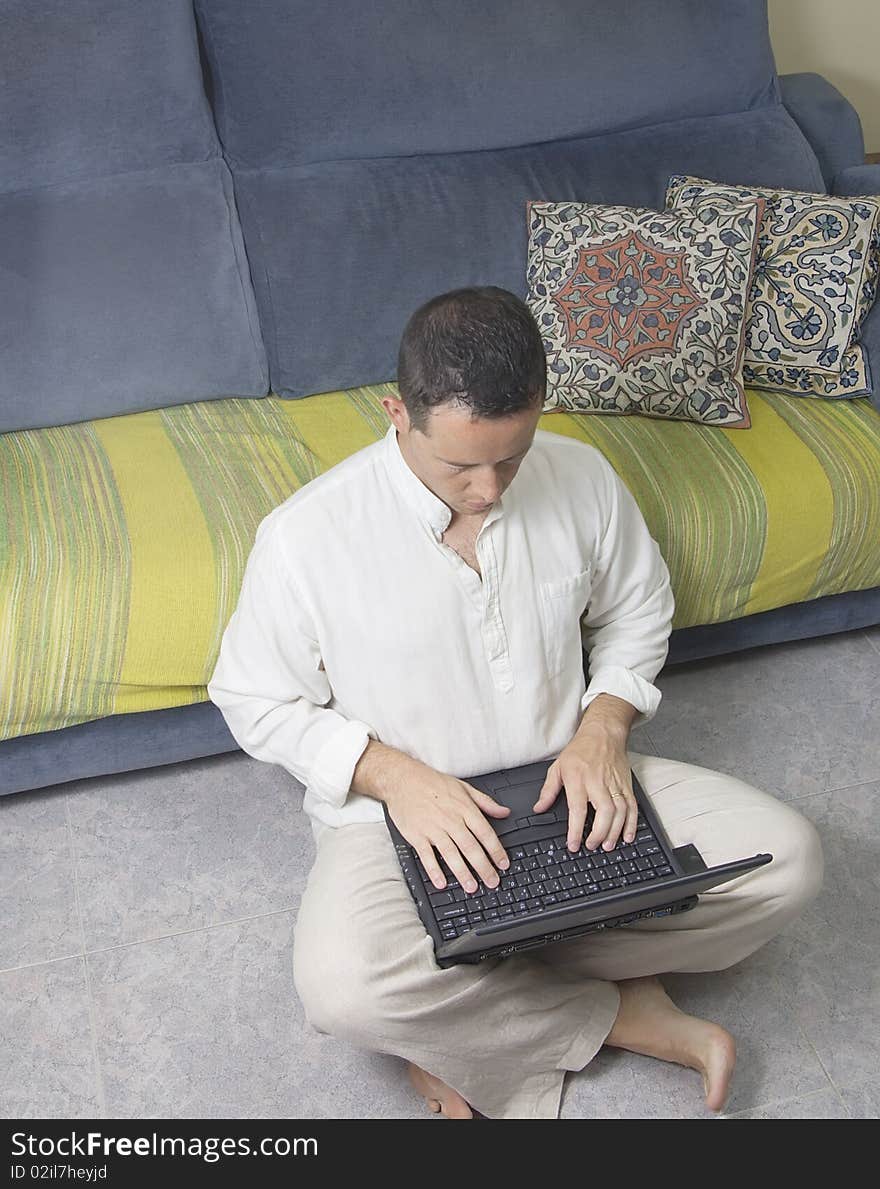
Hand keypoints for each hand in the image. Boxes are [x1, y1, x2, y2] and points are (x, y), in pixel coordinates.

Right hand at [384, 761, 511, 892]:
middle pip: (470, 847)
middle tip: (492, 882)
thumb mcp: (463, 787)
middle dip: (483, 867)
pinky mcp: (417, 835)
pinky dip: (434, 870)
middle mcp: (450, 820)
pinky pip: (427, 856)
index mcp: (464, 808)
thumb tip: (504, 812)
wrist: (402, 779)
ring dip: (462, 873)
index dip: (496, 850)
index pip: (485, 833)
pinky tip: (441, 882)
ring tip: (472, 887)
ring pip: (451, 854)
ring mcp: (433, 829)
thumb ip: (486, 802)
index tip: (503, 864)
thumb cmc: (432, 782)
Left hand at [532, 721, 635, 852]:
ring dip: (615, 831)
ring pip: (620, 811)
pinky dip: (631, 823)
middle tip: (593, 846)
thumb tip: (539, 808)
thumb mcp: (557, 766)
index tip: (573, 845)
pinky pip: (632, 806)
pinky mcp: (626, 785)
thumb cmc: (580, 749)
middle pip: (604, 812)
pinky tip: (627, 836)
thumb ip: (548, 790)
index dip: (575, 830)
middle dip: (600, 834)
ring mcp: (615, 784)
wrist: (604, 733)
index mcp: (578, 779)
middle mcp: (598, 782)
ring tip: (608, 846)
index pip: (577, 809)